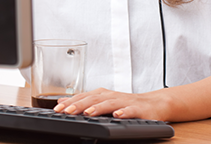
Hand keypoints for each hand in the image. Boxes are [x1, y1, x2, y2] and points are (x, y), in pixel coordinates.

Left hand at [53, 87, 171, 121]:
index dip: (70, 102)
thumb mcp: (102, 101)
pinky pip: (131, 110)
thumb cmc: (126, 104)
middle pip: (93, 99)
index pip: (83, 97)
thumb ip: (83, 100)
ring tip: (88, 113)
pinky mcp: (139, 110)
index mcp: (102, 94)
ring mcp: (125, 102)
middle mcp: (112, 96)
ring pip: (109, 103)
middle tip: (67, 111)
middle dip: (79, 105)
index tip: (57, 109)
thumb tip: (62, 100)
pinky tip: (117, 115)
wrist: (153, 104)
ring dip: (98, 108)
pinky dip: (124, 112)